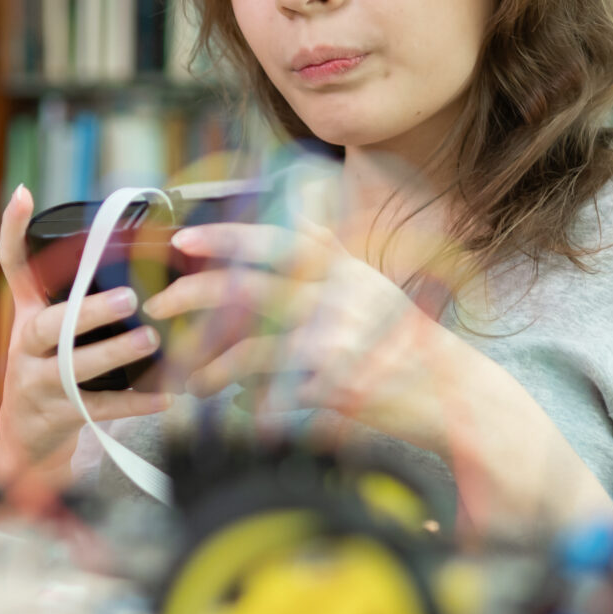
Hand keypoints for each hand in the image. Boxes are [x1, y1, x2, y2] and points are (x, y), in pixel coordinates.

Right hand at [0, 186, 166, 493]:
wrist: (26, 439)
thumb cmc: (50, 373)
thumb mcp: (50, 332)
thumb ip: (76, 298)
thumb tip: (131, 254)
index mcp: (26, 316)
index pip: (12, 266)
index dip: (13, 231)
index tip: (23, 194)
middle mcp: (24, 348)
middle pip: (46, 326)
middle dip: (86, 312)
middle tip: (129, 298)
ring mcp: (35, 384)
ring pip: (70, 369)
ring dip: (113, 354)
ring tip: (151, 342)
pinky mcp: (55, 417)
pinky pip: (96, 409)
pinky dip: (132, 403)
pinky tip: (164, 396)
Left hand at [145, 222, 453, 442]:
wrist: (454, 396)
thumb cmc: (404, 344)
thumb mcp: (370, 285)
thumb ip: (330, 252)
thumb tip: (296, 208)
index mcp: (341, 269)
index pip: (274, 242)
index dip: (225, 237)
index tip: (183, 240)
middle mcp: (336, 297)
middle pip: (246, 287)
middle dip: (191, 295)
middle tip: (158, 308)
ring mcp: (333, 341)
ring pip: (246, 346)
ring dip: (208, 365)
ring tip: (191, 380)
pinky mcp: (331, 384)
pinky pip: (268, 390)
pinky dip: (243, 398)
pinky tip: (232, 404)